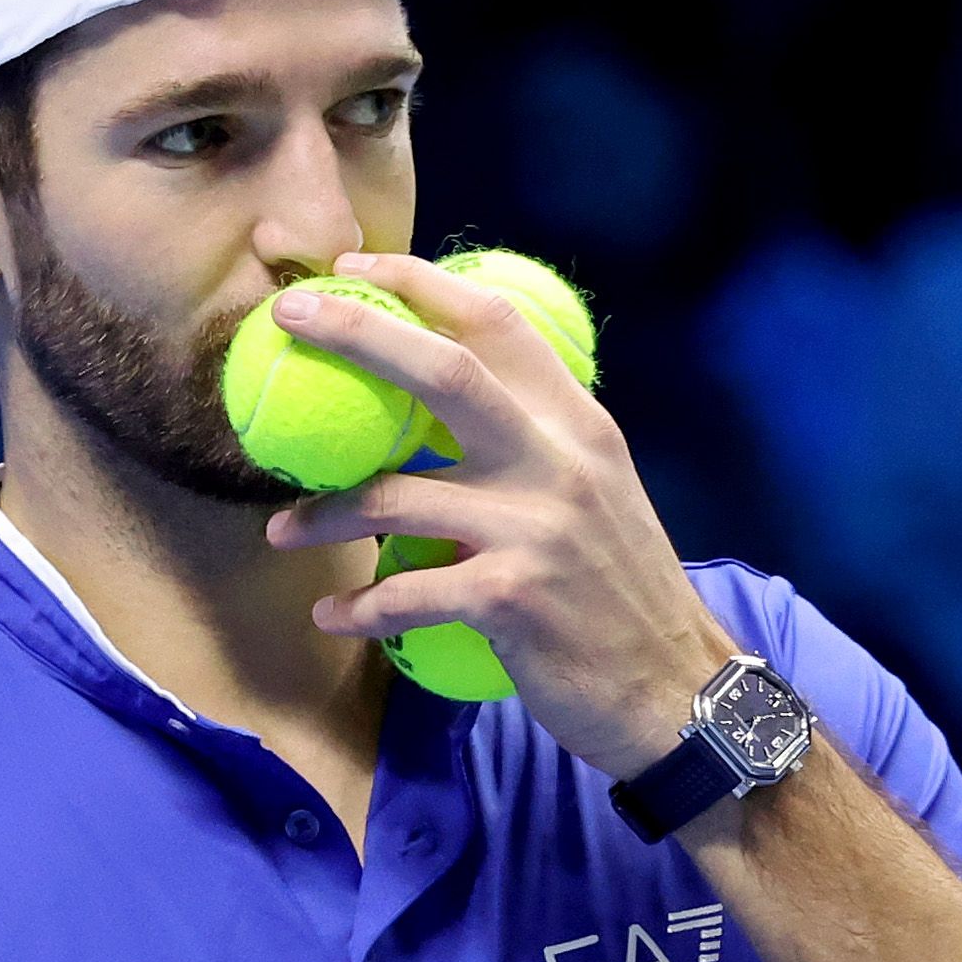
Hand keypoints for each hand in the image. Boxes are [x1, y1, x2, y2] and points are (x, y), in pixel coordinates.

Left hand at [255, 249, 732, 780]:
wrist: (678, 693)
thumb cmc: (621, 595)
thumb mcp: (598, 495)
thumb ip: (536, 444)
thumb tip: (455, 404)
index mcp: (578, 426)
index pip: (498, 324)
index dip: (421, 285)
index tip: (354, 268)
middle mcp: (560, 462)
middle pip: (445, 374)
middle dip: (359, 334)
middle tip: (289, 317)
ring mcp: (535, 529)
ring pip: (398, 495)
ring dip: (325, 513)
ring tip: (283, 529)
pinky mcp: (509, 598)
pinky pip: (405, 594)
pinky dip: (360, 607)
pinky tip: (335, 615)